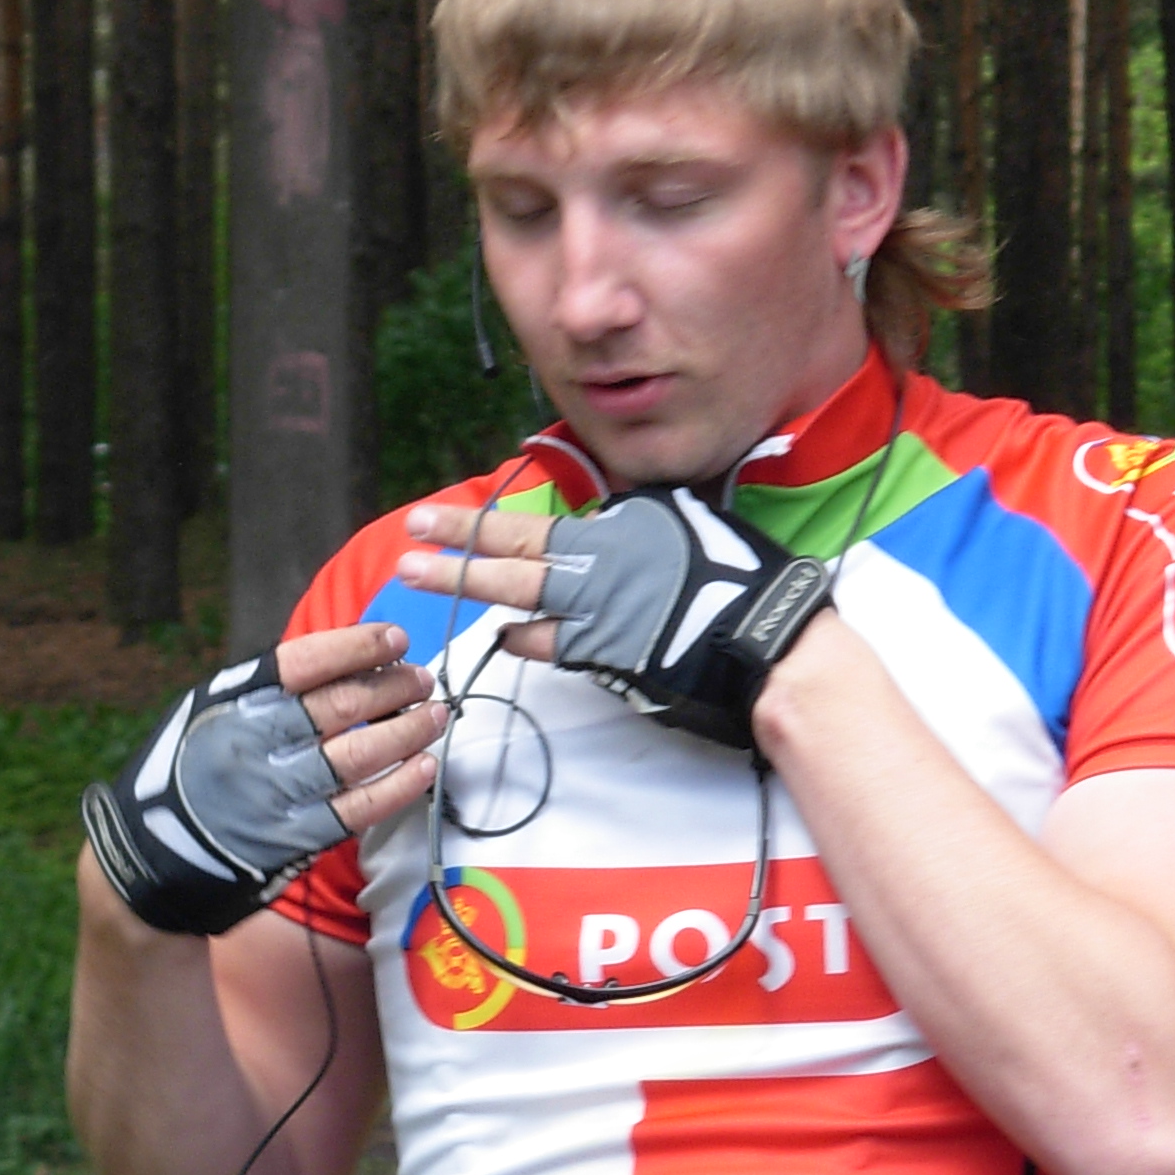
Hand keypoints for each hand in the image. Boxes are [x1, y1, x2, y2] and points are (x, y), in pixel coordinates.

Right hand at [81, 622, 446, 934]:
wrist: (148, 859)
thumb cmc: (182, 773)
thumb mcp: (201, 713)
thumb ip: (258, 688)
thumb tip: (339, 659)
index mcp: (229, 704)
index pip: (303, 662)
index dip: (356, 645)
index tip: (394, 638)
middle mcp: (252, 744)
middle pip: (340, 705)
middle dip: (392, 686)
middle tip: (421, 678)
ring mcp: (275, 794)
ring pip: (358, 755)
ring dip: (405, 731)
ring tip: (434, 715)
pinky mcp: (293, 838)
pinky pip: (359, 809)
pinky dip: (398, 787)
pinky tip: (424, 767)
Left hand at [395, 488, 831, 751]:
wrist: (767, 639)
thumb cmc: (741, 576)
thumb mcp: (688, 524)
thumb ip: (636, 522)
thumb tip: (609, 520)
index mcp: (615, 531)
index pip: (530, 524)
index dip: (477, 523)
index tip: (434, 519)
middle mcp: (596, 569)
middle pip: (509, 556)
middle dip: (453, 550)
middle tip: (407, 545)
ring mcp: (595, 614)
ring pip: (518, 598)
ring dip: (468, 588)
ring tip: (423, 580)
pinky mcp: (605, 655)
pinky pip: (552, 645)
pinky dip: (525, 639)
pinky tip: (504, 637)